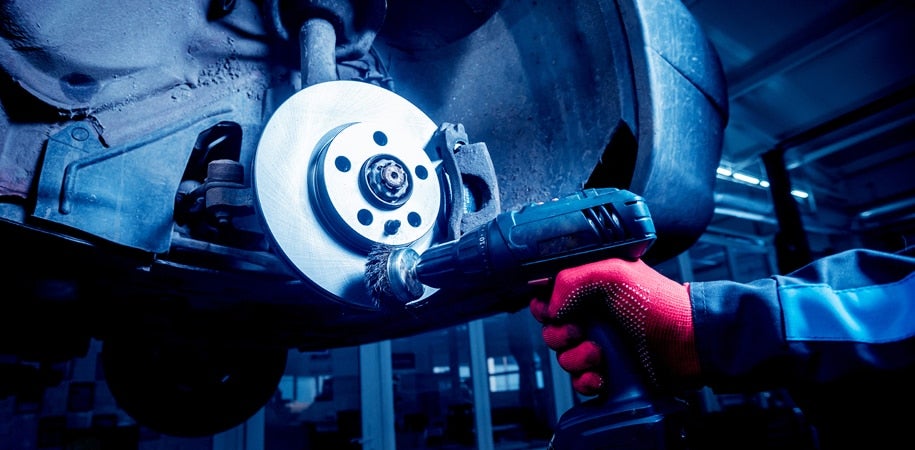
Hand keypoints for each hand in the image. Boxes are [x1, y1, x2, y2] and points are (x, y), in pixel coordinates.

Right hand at [529, 258, 698, 395]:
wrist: (691, 343)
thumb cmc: (661, 304)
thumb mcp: (615, 273)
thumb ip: (572, 278)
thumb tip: (550, 306)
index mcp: (590, 288)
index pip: (549, 295)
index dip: (545, 305)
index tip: (554, 310)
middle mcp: (592, 316)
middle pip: (551, 329)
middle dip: (559, 334)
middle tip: (579, 331)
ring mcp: (600, 344)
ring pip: (563, 357)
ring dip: (576, 359)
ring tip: (599, 355)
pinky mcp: (608, 372)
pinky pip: (579, 381)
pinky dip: (586, 381)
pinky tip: (602, 376)